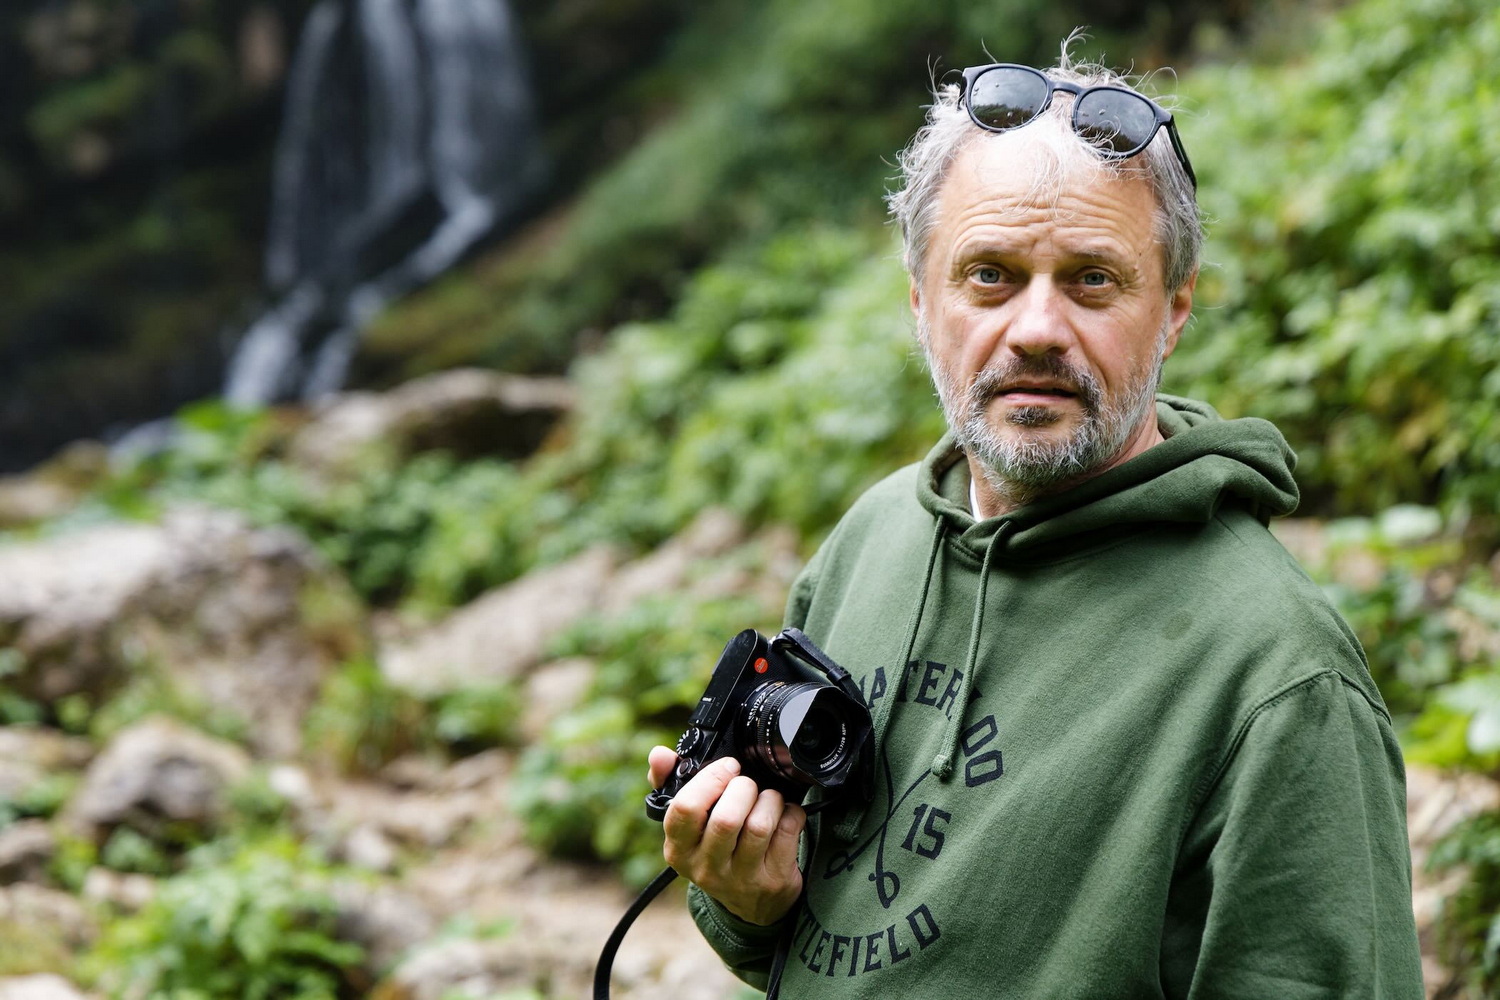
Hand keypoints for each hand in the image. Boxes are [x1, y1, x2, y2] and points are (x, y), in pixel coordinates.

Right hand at [647, 745, 806, 925]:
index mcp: (678, 849)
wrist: (752, 902)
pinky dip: (790, 812)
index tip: (727, 767)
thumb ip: (669, 783)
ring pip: (759, 825)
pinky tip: (783, 813)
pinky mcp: (773, 879)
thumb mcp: (688, 824)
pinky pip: (787, 832)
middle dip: (743, 788)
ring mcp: (741, 877)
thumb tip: (659, 754)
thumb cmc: (714, 848)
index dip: (710, 780)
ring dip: (769, 799)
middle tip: (747, 784)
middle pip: (726, 818)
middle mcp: (706, 867)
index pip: (685, 809)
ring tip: (767, 797)